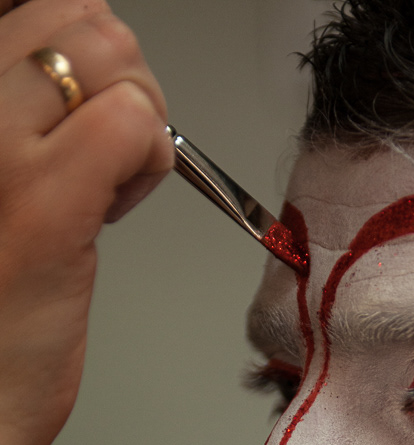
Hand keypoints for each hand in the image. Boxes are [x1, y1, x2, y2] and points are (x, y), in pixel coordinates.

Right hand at [0, 0, 172, 444]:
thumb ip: (17, 114)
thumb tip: (73, 61)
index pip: (35, 5)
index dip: (73, 46)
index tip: (73, 106)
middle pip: (80, 12)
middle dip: (116, 79)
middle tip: (97, 155)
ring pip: (111, 51)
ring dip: (137, 117)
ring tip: (100, 185)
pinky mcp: (43, 203)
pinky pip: (133, 123)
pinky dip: (150, 161)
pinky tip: (115, 209)